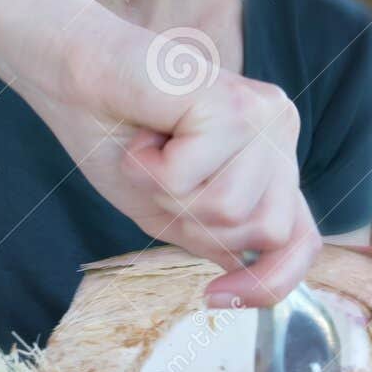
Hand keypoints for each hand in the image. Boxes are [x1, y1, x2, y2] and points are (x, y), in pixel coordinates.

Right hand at [14, 0, 320, 306]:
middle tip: (157, 174)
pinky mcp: (236, 104)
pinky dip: (150, 170)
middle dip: (195, 223)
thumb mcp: (167, 208)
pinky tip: (144, 132)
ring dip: (167, 193)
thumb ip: (215, 235)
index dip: (270, 283)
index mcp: (270, 159)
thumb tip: (250, 270)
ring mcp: (264, 115)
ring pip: (230, 210)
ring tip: (150, 148)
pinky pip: (192, 181)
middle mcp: (279, 132)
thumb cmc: (113, 137)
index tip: (212, 298)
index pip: (301, 241)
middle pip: (262, 232)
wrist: (70, 73)